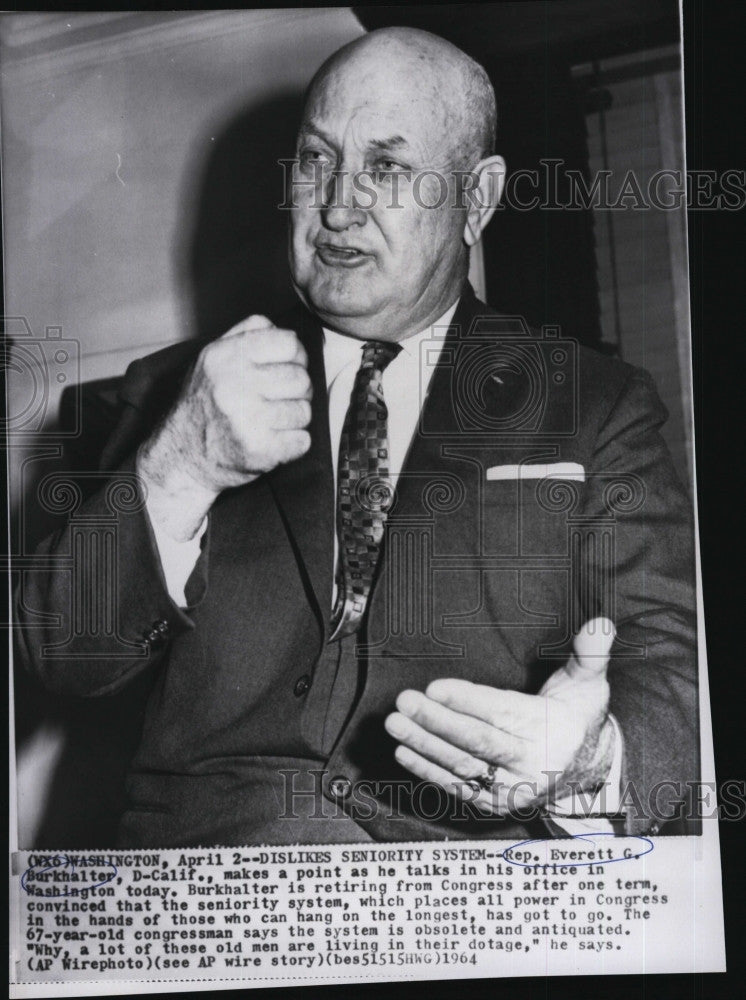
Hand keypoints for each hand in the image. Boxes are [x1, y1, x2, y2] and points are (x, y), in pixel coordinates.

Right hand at [137, 315, 311, 539]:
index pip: (288, 343)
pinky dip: (294, 443)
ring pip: (304, 411)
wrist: (182, 457)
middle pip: (301, 379)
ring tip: (273, 421)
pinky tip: (274, 441)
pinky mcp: (259, 450)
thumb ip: (244, 335)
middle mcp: (234, 385)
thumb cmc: (202, 405)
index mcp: (225, 357)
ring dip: (294, 419)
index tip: (288, 367)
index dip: (296, 356)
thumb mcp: (211, 360)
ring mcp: (248, 419)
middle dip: (297, 391)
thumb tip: (280, 328)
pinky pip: (302, 440)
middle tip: (281, 400)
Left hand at [384, 618, 615, 816]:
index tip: (435, 687)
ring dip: (424, 745)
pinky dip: (428, 770)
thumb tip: (600, 623)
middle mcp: (531, 765)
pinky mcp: (494, 803)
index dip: (468, 701)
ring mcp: (511, 789)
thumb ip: (590, 652)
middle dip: (437, 722)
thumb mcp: (590, 683)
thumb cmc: (578, 716)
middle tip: (404, 702)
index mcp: (551, 731)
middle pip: (477, 742)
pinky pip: (457, 787)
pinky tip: (404, 751)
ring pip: (461, 766)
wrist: (586, 769)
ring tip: (395, 723)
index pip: (503, 714)